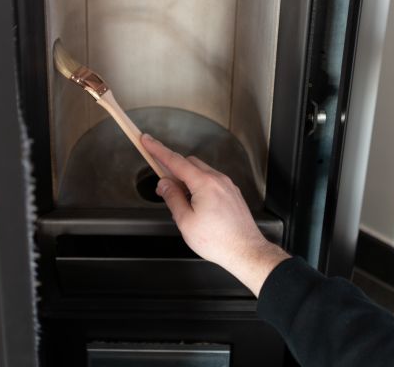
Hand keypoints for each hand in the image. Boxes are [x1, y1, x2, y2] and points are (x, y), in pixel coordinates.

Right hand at [141, 133, 289, 295]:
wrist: (247, 252)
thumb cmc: (218, 241)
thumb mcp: (186, 221)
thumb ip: (172, 198)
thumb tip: (164, 183)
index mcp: (204, 183)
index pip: (175, 161)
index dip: (158, 150)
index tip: (147, 141)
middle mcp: (217, 179)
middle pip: (189, 163)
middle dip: (173, 169)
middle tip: (163, 186)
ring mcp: (227, 185)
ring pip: (201, 171)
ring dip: (187, 179)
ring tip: (182, 203)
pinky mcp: (232, 193)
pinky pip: (211, 180)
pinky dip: (199, 185)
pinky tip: (197, 205)